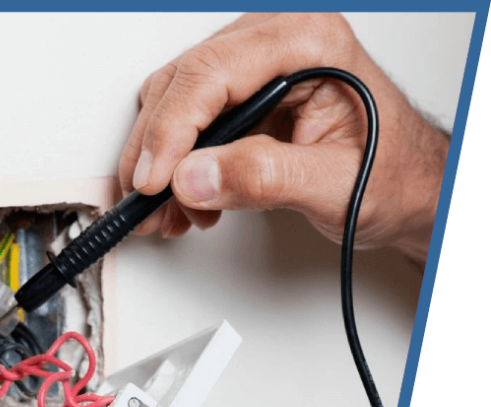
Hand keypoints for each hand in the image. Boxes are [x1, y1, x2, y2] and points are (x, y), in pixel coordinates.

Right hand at [119, 13, 448, 265]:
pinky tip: (187, 199)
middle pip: (182, 84)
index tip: (153, 182)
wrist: (408, 187)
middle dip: (156, 152)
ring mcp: (255, 68)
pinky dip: (175, 165)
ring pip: (174, 102)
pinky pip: (188, 120)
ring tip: (170, 212)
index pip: (211, 74)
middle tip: (148, 204)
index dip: (170, 131)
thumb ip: (265, 178)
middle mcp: (276, 43)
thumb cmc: (392, 175)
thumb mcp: (335, 184)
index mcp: (308, 44)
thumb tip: (194, 178)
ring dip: (161, 163)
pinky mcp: (243, 95)